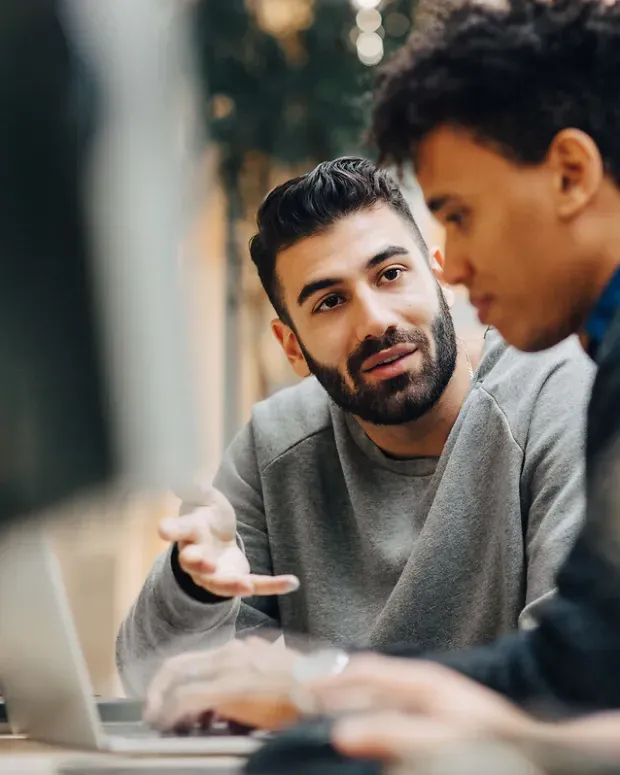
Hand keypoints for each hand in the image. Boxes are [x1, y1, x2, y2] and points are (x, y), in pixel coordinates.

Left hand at [144, 637, 302, 730]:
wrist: (324, 691)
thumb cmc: (307, 688)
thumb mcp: (275, 675)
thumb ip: (252, 676)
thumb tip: (235, 698)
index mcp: (242, 650)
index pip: (195, 660)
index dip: (173, 680)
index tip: (164, 699)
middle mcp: (232, 653)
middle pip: (179, 665)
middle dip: (158, 690)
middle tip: (151, 712)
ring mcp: (229, 668)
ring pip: (178, 679)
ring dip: (162, 702)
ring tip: (159, 722)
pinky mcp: (229, 688)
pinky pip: (186, 699)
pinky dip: (171, 713)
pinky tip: (169, 725)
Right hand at [160, 486, 298, 597]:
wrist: (216, 540)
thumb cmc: (207, 515)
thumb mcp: (204, 497)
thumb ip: (195, 489)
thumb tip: (178, 478)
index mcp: (189, 531)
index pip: (176, 530)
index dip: (170, 529)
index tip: (162, 529)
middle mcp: (197, 556)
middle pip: (192, 563)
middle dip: (198, 563)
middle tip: (206, 563)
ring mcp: (214, 573)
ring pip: (219, 583)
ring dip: (232, 585)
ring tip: (247, 585)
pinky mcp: (236, 579)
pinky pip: (255, 584)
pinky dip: (273, 585)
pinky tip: (293, 582)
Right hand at [306, 655, 536, 759]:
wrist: (537, 751)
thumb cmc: (490, 743)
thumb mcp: (440, 740)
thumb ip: (393, 734)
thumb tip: (340, 733)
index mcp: (421, 681)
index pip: (364, 671)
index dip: (330, 679)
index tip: (298, 688)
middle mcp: (422, 685)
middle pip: (367, 678)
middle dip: (333, 686)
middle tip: (298, 698)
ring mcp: (428, 700)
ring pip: (377, 693)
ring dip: (348, 699)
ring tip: (318, 710)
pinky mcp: (434, 718)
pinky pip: (391, 709)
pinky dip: (368, 714)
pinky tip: (359, 727)